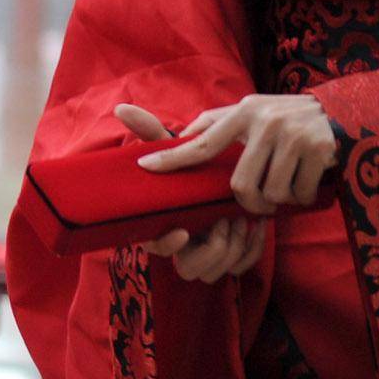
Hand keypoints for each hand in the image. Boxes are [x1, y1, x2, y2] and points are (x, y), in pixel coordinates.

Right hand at [115, 102, 275, 283]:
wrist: (239, 171)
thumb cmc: (198, 162)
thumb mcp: (177, 147)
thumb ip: (151, 132)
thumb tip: (121, 106)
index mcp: (162, 223)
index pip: (155, 248)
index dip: (166, 245)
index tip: (183, 231)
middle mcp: (184, 244)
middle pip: (189, 269)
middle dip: (210, 249)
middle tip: (223, 222)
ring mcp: (209, 253)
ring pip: (216, 272)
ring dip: (232, 247)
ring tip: (242, 218)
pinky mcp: (234, 256)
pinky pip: (241, 266)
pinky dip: (251, 247)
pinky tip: (257, 224)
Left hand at [138, 93, 338, 214]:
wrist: (350, 112)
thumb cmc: (293, 117)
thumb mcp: (257, 109)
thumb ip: (221, 123)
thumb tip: (182, 135)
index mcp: (244, 111)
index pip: (202, 142)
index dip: (174, 158)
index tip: (147, 166)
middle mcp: (265, 120)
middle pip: (239, 184)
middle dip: (250, 203)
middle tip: (260, 203)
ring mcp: (292, 135)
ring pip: (270, 193)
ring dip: (280, 199)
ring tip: (289, 185)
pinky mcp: (318, 150)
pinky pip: (299, 194)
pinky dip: (303, 197)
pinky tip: (310, 181)